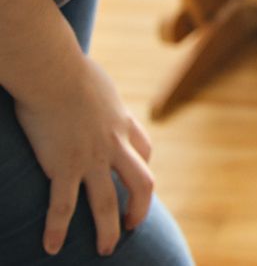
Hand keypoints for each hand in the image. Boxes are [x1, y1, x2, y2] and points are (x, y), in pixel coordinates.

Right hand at [14, 54, 153, 255]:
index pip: (144, 151)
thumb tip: (86, 89)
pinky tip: (52, 247)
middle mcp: (114, 143)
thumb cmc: (68, 68)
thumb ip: (96, 96)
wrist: (55, 71)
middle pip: (141, 182)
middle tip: (131, 226)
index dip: (142, 169)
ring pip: (108, 201)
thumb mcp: (96, 82)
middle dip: (139, 207)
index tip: (136, 182)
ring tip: (105, 250)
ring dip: (108, 228)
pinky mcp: (64, 166)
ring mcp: (92, 157)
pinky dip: (58, 229)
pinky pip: (64, 206)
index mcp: (122, 121)